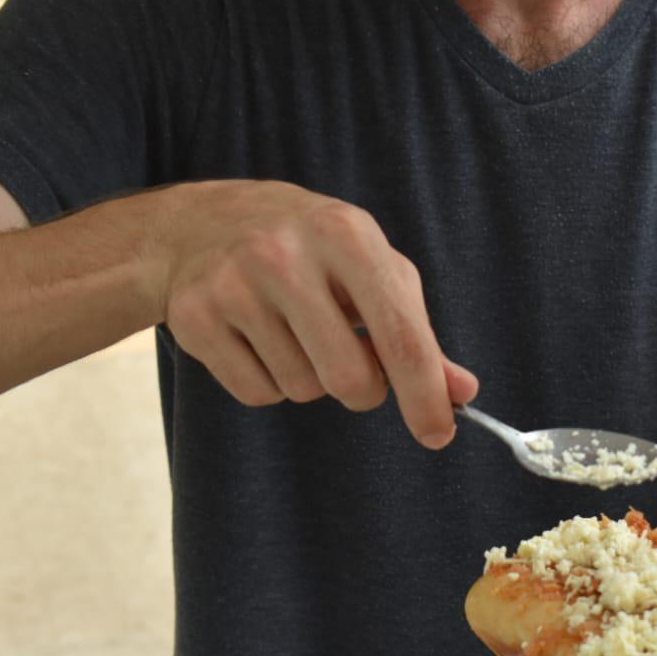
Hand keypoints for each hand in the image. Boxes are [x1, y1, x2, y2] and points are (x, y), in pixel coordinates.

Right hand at [145, 180, 477, 446]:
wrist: (206, 222)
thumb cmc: (315, 252)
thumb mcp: (373, 271)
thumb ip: (419, 334)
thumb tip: (462, 394)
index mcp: (347, 235)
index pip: (400, 334)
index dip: (424, 394)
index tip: (439, 434)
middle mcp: (286, 254)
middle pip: (349, 379)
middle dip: (362, 389)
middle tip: (351, 360)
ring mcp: (234, 284)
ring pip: (302, 390)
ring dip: (311, 378)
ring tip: (295, 331)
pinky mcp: (195, 316)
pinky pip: (257, 393)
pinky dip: (269, 382)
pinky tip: (259, 338)